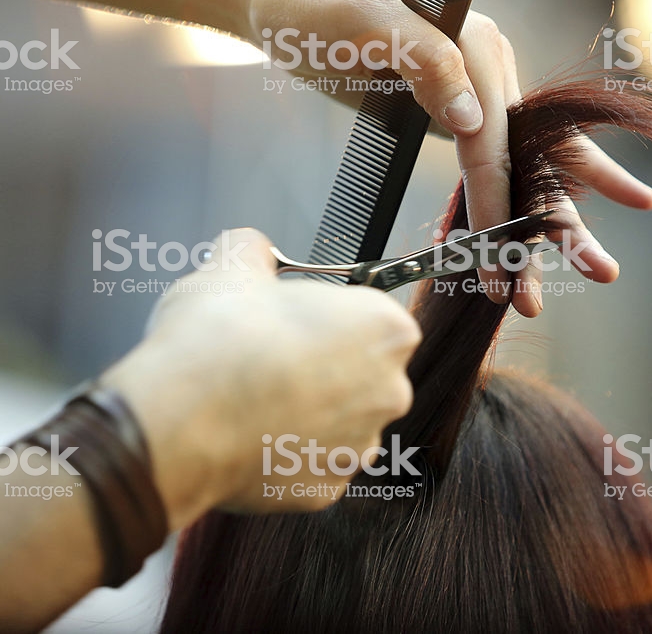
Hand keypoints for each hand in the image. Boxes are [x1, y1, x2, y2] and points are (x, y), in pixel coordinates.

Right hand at [100, 229, 420, 527]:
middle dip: (325, 365)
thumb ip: (254, 248)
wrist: (177, 422)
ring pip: (339, 421)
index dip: (331, 315)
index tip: (299, 318)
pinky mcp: (326, 488)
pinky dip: (286, 451)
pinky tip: (250, 433)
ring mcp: (360, 445)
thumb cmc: (216, 344)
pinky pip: (310, 463)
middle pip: (362, 371)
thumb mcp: (231, 266)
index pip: (373, 316)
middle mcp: (389, 391)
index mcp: (386, 329)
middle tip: (273, 357)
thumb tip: (251, 246)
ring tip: (255, 397)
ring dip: (308, 411)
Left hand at [237, 0, 651, 315]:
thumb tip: (469, 119)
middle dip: (562, 222)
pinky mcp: (452, 118)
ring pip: (520, 173)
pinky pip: (487, 174)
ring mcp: (475, 97)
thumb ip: (424, 61)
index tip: (498, 256)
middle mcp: (488, 72)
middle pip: (536, 157)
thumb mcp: (363, 21)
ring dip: (538, 235)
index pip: (496, 137)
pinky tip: (512, 254)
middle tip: (601, 273)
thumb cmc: (317, 3)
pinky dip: (499, 217)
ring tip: (544, 294)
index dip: (499, 200)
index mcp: (478, 44)